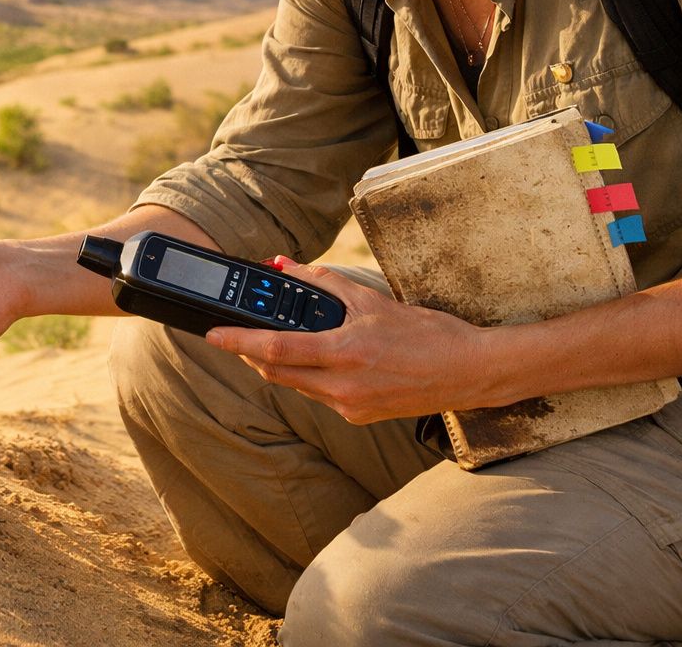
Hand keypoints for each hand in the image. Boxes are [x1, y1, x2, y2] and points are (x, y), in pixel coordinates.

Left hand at [203, 261, 495, 423]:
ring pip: (297, 386)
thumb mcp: (372, 300)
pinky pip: (321, 396)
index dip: (238, 343)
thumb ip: (322, 282)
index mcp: (345, 353)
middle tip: (238, 337)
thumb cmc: (429, 334)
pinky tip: (320, 361)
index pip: (275, 351)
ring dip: (280, 366)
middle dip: (252, 355)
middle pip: (277, 373)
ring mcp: (351, 407)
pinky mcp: (359, 417)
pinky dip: (310, 377)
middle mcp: (343, 387)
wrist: (470, 372)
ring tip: (275, 343)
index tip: (212, 336)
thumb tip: (285, 265)